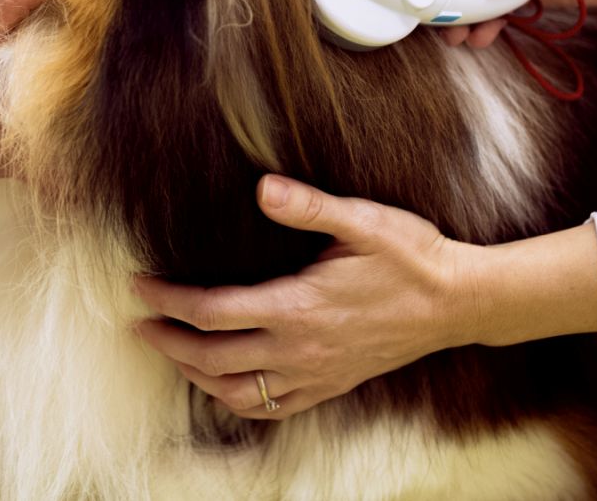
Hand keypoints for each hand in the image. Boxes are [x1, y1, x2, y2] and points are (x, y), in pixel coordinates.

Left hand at [133, 175, 478, 419]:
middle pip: (212, 359)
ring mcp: (316, 373)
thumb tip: (263, 187)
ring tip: (173, 352)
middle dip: (167, 342)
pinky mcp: (331, 385)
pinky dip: (237, 400)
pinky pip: (272, 409)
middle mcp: (300, 349)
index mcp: (299, 306)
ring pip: (236, 393)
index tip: (139, 286)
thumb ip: (309, 206)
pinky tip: (224, 384)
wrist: (457, 302)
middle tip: (139, 325)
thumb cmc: (411, 255)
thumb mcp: (363, 221)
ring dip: (195, 376)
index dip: (168, 301)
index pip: (212, 312)